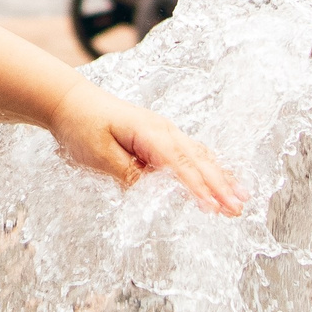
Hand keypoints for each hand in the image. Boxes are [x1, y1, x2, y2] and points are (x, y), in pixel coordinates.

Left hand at [50, 81, 246, 214]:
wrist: (69, 101)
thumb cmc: (81, 125)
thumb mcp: (98, 155)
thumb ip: (128, 175)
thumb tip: (152, 193)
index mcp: (149, 133)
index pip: (179, 165)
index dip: (198, 188)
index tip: (213, 207)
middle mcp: (162, 130)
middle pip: (197, 160)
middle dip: (220, 186)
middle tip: (238, 209)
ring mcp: (163, 132)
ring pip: (199, 156)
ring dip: (221, 178)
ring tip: (241, 198)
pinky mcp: (159, 138)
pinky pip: (190, 154)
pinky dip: (208, 168)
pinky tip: (221, 181)